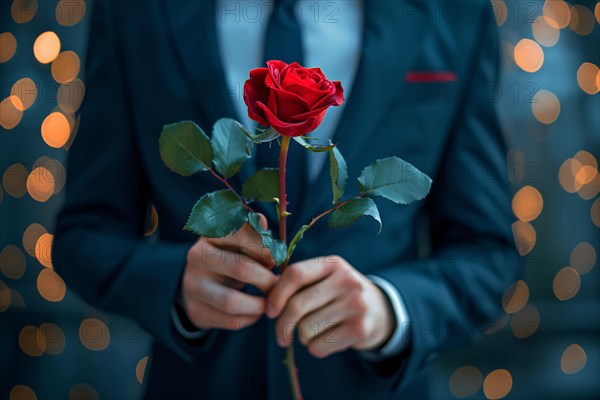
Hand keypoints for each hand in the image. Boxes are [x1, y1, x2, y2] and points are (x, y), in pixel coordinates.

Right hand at [181, 214, 276, 330]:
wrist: (198, 284)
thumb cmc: (228, 257)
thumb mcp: (238, 241)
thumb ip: (254, 232)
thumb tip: (262, 222)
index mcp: (210, 235)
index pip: (243, 236)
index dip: (266, 250)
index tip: (275, 260)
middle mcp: (196, 258)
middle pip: (242, 269)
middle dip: (267, 280)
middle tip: (278, 284)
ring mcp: (193, 286)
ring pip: (232, 301)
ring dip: (260, 305)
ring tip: (271, 301)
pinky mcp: (196, 311)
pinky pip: (230, 320)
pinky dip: (250, 318)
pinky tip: (256, 312)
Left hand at [266, 256, 395, 357]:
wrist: (380, 311)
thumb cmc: (340, 295)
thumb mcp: (326, 279)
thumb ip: (299, 284)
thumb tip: (266, 301)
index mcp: (333, 263)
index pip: (295, 274)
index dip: (276, 295)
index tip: (270, 312)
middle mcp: (346, 280)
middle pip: (297, 305)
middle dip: (282, 325)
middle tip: (281, 336)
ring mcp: (355, 304)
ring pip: (306, 329)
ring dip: (302, 337)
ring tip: (312, 333)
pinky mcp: (360, 328)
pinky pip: (319, 346)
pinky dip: (315, 348)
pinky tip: (326, 340)